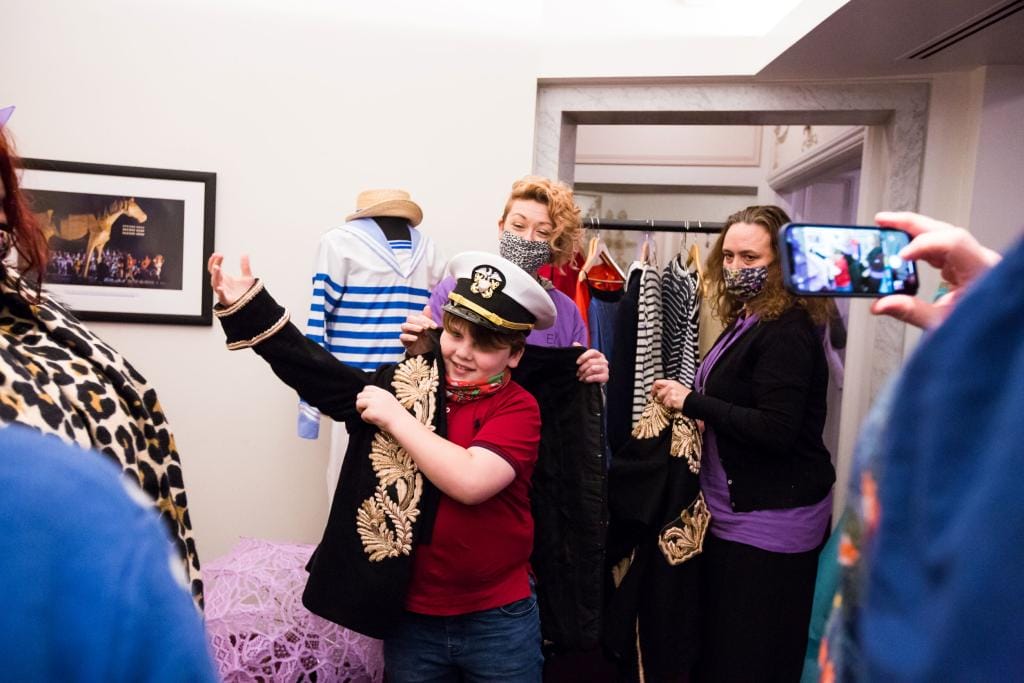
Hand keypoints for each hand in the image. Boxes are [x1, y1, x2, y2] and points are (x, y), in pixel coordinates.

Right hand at [208, 253, 255, 306]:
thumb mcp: (247, 276)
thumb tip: (245, 254)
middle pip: (214, 274)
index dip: (215, 260)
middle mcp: (222, 284)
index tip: (218, 254)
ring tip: (217, 268)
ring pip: (215, 283)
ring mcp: (223, 292)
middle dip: (215, 265)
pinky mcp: (226, 300)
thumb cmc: (245, 293)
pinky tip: (220, 288)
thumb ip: (245, 265)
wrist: (251, 304)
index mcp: (224, 278)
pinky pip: (221, 296)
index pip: (214, 267)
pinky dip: (220, 292)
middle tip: (217, 258)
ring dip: (215, 276)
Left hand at [355, 385, 405, 429]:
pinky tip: (374, 421)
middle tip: (366, 411)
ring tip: (369, 415)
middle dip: (361, 403)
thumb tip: (365, 399)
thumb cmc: (395, 415)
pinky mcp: (371, 412)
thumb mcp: (389, 400)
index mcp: (382, 392)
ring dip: (361, 410)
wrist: (401, 423)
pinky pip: (362, 415)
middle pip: (360, 395)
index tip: (367, 403)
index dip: (364, 395)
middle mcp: (377, 396)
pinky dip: (366, 419)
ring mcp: (374, 403)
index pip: (367, 388)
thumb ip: (379, 398)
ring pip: (358, 403)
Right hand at [400, 306, 437, 355]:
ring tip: (420, 330)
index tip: (435, 326)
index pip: (420, 316)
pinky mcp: (404, 342)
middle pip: (410, 318)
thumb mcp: (431, 331)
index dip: (427, 320)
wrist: (426, 354)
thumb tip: (427, 306)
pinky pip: (402, 336)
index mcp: (418, 322)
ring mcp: (407, 333)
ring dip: (412, 327)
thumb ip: (428, 319)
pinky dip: (408, 336)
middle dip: (419, 321)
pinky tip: (416, 338)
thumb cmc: (428, 340)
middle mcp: (411, 326)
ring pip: (404, 326)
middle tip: (427, 327)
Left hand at [573, 346, 608, 382]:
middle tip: (577, 373)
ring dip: (584, 374)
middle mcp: (603, 360)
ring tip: (581, 377)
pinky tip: (585, 380)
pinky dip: (589, 379)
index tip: (577, 363)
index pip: (592, 352)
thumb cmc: (589, 368)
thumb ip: (580, 350)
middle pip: (591, 362)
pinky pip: (596, 377)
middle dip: (582, 368)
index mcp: (598, 354)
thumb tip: (574, 343)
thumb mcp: (584, 359)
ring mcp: (605, 369)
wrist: (594, 381)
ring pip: (593, 369)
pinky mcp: (605, 376)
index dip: (583, 356)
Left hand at [652, 378, 690, 410]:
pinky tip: (675, 404)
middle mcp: (671, 386)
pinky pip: (666, 405)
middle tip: (668, 400)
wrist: (693, 401)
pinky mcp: (673, 400)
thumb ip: (667, 388)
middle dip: (661, 398)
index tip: (652, 393)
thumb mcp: (677, 387)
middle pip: (659, 393)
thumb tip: (657, 391)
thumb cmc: (685, 396)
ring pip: (662, 400)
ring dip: (666, 403)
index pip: (657, 382)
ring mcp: (671, 393)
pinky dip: (670, 406)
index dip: (653, 388)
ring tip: (674, 402)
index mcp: (671, 382)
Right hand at [870, 212, 1001, 328]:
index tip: (900, 256)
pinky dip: (919, 244)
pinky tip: (903, 246)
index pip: (952, 242)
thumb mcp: (942, 323)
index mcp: (980, 270)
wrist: (995, 331)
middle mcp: (979, 259)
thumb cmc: (979, 327)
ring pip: (941, 235)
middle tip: (883, 221)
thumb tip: (881, 304)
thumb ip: (911, 311)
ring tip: (887, 228)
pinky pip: (940, 247)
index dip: (923, 244)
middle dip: (911, 224)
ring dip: (913, 231)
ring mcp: (973, 259)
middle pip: (944, 230)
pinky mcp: (964, 264)